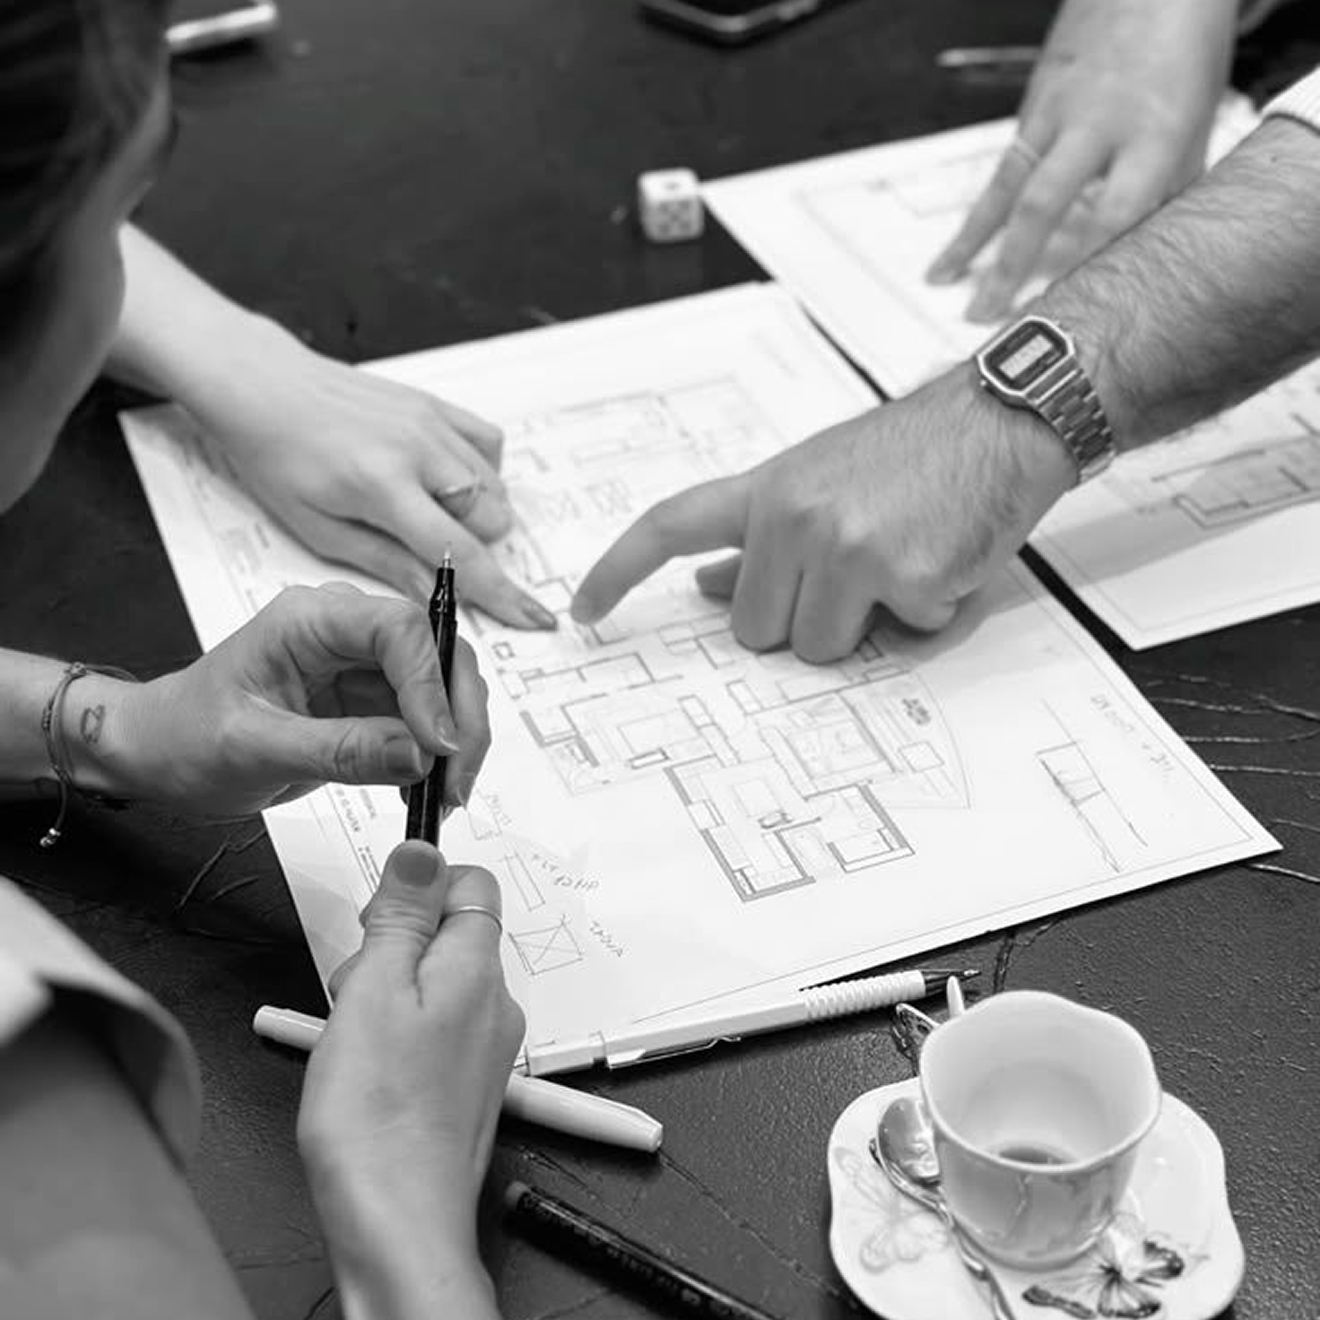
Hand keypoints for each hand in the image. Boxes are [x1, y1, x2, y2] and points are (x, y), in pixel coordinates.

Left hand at [117, 583, 489, 812]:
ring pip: (444, 687)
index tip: (438, 746)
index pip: (400, 628)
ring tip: (443, 793)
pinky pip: (426, 720)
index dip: (431, 684)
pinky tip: (425, 789)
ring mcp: (364, 665)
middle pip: (438, 653)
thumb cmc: (185, 737)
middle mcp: (347, 630)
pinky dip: (439, 756)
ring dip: (456, 739)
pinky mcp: (373, 699)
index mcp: (311, 618)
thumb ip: (340, 750)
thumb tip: (418, 754)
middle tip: (456, 780)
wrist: (162, 753)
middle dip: (460, 717)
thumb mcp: (254, 749)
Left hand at [187, 318, 555, 629]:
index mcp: (385, 488)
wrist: (263, 385)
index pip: (464, 555)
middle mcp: (420, 450)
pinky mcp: (436, 404)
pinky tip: (445, 480)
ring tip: (427, 511)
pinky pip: (491, 445)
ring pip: (497, 487)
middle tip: (429, 547)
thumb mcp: (320, 529)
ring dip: (478, 513)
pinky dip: (482, 472)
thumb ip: (387, 563)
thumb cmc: (278, 458)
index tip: (536, 618)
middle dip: (477, 547)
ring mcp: (433, 422)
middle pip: (494, 521)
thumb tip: (437, 597)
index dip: (504, 595)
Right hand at [298, 843, 522, 1317]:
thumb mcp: (374, 988)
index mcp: (478, 967)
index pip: (471, 883)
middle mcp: (495, 1002)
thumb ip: (401, 913)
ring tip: (356, 1040)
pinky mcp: (466, 1082)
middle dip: (392, 947)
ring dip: (387, 995)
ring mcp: (485, 1045)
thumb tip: (423, 847)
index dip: (419, 888)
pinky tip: (366, 1072)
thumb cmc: (377, 1116)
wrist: (397, 1224)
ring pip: (433, 982)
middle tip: (357, 992)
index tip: (377, 922)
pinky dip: (396, 1035)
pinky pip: (432, 1028)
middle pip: (446, 933)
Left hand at [572, 367, 1075, 662]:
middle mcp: (792, 515)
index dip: (618, 571)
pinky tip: (943, 562)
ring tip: (902, 564)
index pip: (670, 527)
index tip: (585, 609)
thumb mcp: (822, 481)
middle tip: (855, 573)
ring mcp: (844, 545)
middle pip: (755, 631)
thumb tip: (705, 588)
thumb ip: (761, 539)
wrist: (1003, 420)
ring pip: (817, 649)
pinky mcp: (901, 574)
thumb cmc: (916, 453)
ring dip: (862, 627)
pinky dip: (924, 617)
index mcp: (767, 490)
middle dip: (802, 621)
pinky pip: (897, 639)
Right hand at [928, 0, 1236, 321]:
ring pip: (1007, 185)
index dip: (1090, 267)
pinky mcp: (1034, 104)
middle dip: (1011, 265)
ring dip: (971, 240)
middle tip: (985, 315)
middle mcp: (1098, 122)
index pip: (1117, 214)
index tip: (1070, 311)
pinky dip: (977, 214)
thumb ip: (1172, 190)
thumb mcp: (1198, 123)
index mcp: (1154, 130)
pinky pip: (1002, 167)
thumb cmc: (1184, 49)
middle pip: (1044, 202)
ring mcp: (1058, 111)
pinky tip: (955, 249)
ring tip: (942, 281)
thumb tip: (1151, 255)